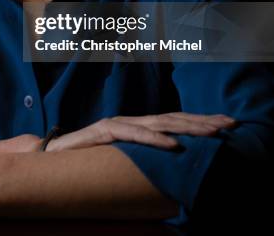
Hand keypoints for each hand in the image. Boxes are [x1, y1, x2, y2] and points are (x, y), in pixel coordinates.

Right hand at [45, 112, 236, 151]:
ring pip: (158, 124)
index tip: (226, 125)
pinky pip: (131, 135)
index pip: (174, 122)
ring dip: (187, 128)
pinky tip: (172, 145)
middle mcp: (130, 121)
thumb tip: (170, 162)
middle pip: (172, 119)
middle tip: (229, 124)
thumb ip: (141, 156)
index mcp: (137, 126)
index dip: (200, 122)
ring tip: (211, 133)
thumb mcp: (121, 158)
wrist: (51, 156)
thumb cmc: (87, 159)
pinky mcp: (102, 132)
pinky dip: (152, 140)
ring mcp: (116, 124)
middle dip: (202, 122)